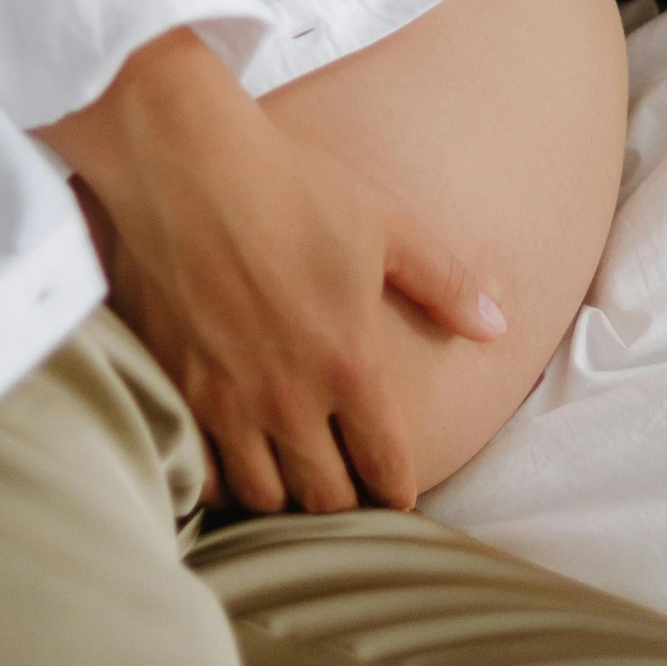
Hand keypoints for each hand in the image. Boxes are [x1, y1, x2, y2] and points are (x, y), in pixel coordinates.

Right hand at [36, 27, 505, 513]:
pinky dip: (218, 482)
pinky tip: (229, 463)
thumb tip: (495, 328)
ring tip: (291, 479)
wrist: (186, 164)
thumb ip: (444, 285)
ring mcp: (224, 398)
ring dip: (282, 496)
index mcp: (349, 363)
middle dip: (343, 501)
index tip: (398, 496)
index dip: (397, 491)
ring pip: (260, 497)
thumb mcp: (387, 226)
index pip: (384, 465)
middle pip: (323, 496)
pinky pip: (200, 471)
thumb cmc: (293, 187)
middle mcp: (288, 396)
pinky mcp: (172, 387)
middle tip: (347, 489)